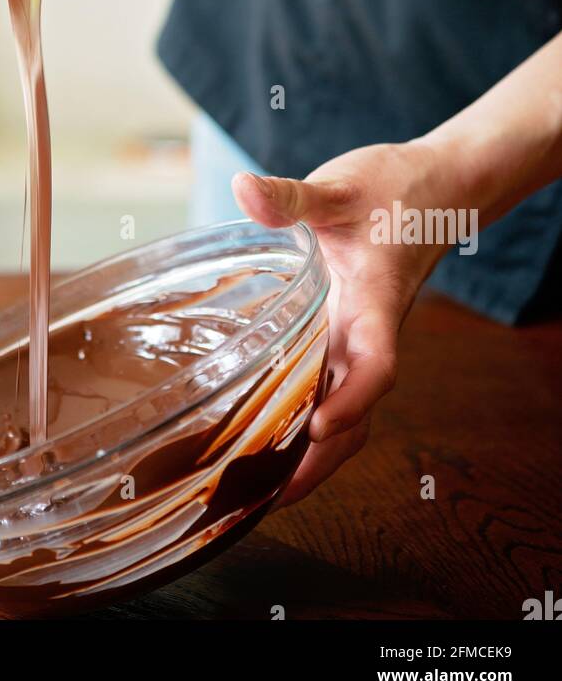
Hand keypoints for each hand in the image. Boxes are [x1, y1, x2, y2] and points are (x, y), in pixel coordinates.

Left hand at [233, 137, 452, 506]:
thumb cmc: (395, 189)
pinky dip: (308, 417)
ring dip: (315, 451)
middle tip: (268, 495)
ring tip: (260, 486)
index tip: (320, 428)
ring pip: (348, 408)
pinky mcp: (351, 331)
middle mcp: (371, 329)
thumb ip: (292, 196)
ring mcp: (362, 335)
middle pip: (359, 411)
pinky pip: (335, 385)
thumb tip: (244, 189)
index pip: (377, 362)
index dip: (353, 400)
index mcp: (376, 298)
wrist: (436, 188)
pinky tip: (268, 432)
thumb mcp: (339, 185)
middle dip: (323, 459)